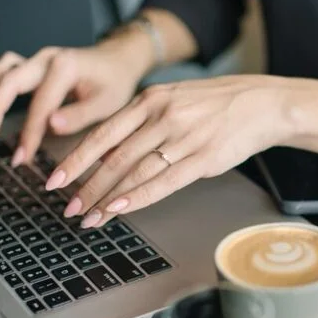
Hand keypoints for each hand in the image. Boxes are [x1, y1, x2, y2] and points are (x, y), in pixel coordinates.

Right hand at [0, 42, 148, 165]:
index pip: (41, 104)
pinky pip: (6, 71)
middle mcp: (46, 58)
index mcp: (66, 66)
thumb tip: (51, 126)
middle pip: (9, 82)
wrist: (118, 61)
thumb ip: (80, 115)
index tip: (23, 157)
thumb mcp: (108, 103)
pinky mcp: (33, 64)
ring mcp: (37, 59)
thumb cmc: (115, 84)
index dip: (29, 133)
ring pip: (2, 76)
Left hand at [45, 76, 296, 227]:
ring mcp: (184, 137)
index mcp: (151, 100)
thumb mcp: (175, 101)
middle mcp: (163, 116)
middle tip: (69, 207)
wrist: (262, 104)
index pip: (103, 133)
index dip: (76, 160)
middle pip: (114, 157)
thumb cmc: (218, 106)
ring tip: (91, 218)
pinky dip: (139, 197)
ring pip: (135, 172)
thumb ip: (145, 123)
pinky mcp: (204, 157)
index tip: (55, 180)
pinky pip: (165, 182)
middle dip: (86, 186)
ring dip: (108, 198)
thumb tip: (112, 155)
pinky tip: (121, 209)